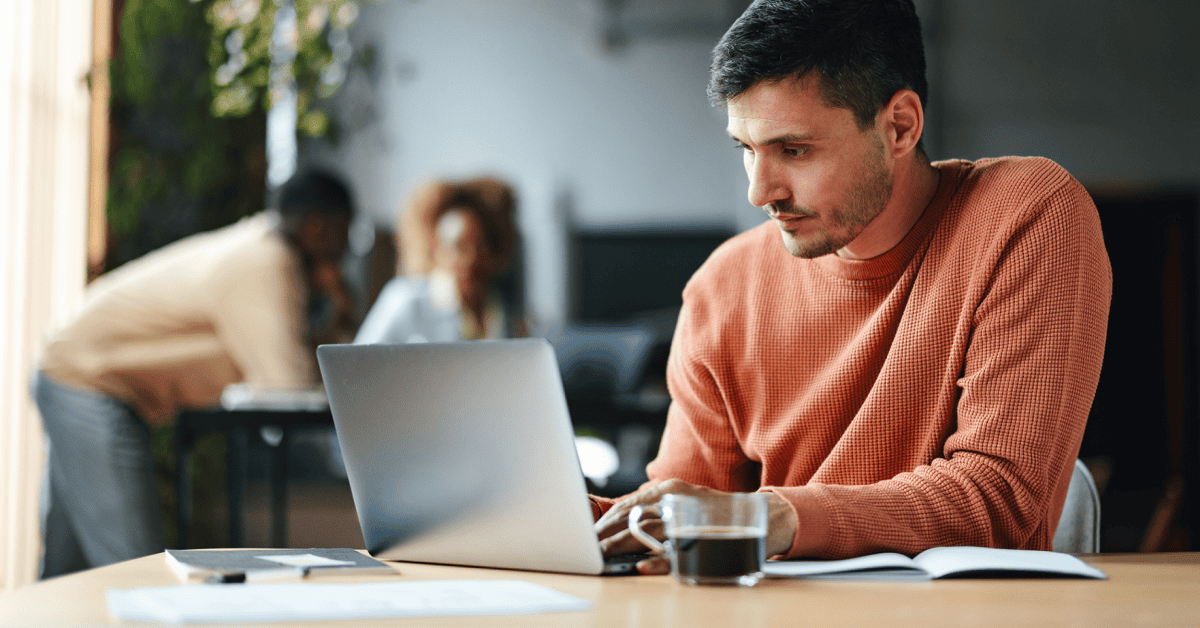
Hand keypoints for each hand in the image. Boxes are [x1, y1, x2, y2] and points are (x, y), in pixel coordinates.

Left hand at [594, 479, 797, 574]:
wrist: (763, 515)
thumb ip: (657, 509)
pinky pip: (676, 554)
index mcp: (670, 490)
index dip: (606, 520)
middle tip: (589, 549)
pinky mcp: (704, 541)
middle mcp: (678, 501)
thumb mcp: (684, 502)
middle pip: (633, 518)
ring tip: (602, 556)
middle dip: (607, 535)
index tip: (589, 533)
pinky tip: (641, 567)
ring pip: (648, 534)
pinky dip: (657, 561)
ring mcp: (690, 521)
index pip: (629, 504)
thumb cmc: (715, 513)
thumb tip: (624, 524)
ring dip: (622, 547)